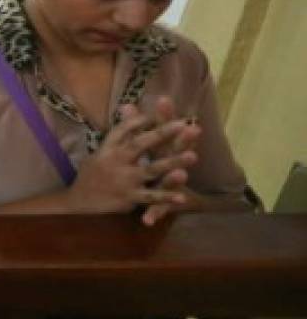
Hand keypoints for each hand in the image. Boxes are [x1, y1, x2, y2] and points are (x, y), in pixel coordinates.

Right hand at [66, 105, 197, 221]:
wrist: (77, 204)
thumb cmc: (90, 176)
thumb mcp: (98, 153)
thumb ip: (116, 135)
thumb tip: (128, 107)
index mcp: (108, 149)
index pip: (124, 129)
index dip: (140, 121)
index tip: (157, 114)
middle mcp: (116, 161)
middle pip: (141, 144)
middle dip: (163, 134)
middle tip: (183, 124)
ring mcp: (123, 180)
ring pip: (152, 170)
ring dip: (173, 163)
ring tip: (193, 156)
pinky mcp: (128, 198)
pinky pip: (151, 197)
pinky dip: (166, 198)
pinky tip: (182, 197)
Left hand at [138, 97, 202, 225]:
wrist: (169, 197)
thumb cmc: (154, 164)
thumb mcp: (143, 146)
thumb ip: (135, 126)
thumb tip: (126, 104)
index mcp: (162, 149)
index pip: (165, 129)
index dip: (165, 114)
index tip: (163, 98)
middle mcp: (171, 164)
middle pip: (177, 151)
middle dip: (184, 140)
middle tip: (192, 127)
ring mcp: (169, 184)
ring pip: (172, 180)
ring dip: (176, 176)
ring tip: (181, 174)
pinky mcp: (164, 203)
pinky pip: (159, 209)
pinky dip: (154, 214)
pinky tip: (147, 221)